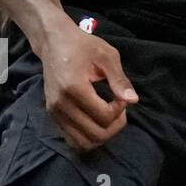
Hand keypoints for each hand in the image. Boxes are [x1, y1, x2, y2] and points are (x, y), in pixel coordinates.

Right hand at [40, 23, 138, 151]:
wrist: (54, 43)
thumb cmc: (83, 46)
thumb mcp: (107, 56)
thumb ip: (119, 80)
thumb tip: (133, 100)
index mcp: (74, 88)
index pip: (104, 116)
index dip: (120, 109)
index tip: (122, 96)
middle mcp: (60, 105)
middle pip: (95, 134)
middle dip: (115, 125)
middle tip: (119, 108)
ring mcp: (54, 113)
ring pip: (83, 142)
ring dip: (102, 134)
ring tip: (110, 115)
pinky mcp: (52, 116)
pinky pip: (72, 139)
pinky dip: (89, 136)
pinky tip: (97, 119)